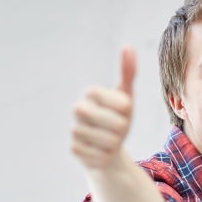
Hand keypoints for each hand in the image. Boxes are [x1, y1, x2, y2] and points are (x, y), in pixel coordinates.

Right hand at [71, 47, 135, 169]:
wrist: (109, 146)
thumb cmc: (118, 116)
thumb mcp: (126, 95)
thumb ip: (128, 72)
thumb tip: (128, 46)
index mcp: (92, 93)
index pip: (121, 102)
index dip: (127, 109)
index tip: (124, 109)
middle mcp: (79, 109)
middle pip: (116, 124)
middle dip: (123, 128)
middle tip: (118, 128)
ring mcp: (75, 129)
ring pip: (108, 141)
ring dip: (115, 143)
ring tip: (110, 139)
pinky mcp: (74, 149)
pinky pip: (100, 155)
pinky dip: (107, 155)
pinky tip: (101, 151)